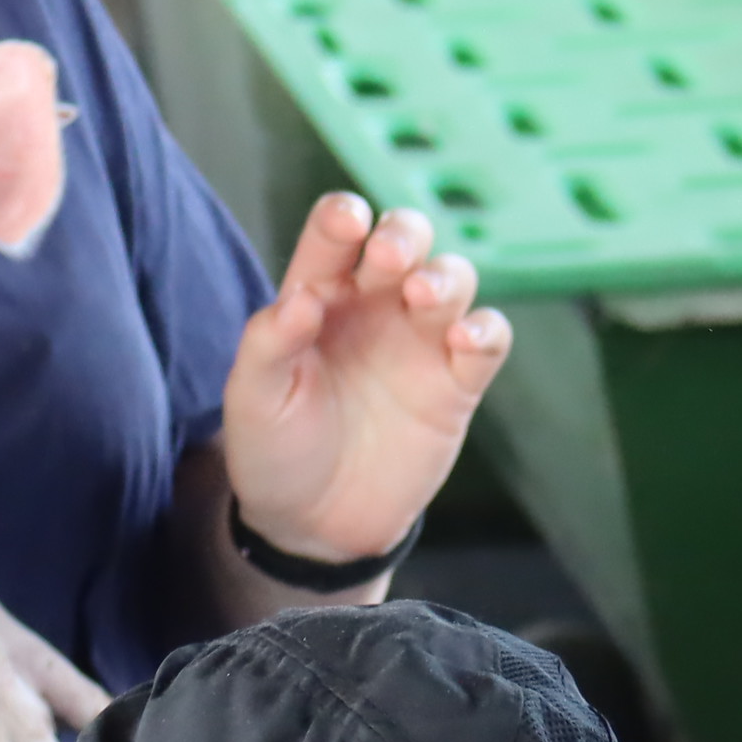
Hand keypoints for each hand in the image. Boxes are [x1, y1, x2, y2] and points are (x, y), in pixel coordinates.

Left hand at [220, 192, 510, 568]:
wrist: (313, 524)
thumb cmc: (274, 449)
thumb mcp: (252, 397)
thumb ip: (268, 342)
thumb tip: (301, 297)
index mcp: (319, 295)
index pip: (336, 234)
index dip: (345, 217)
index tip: (348, 223)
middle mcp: (374, 307)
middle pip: (406, 239)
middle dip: (405, 233)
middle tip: (391, 258)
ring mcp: (419, 343)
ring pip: (453, 279)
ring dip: (447, 276)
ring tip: (424, 297)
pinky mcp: (456, 385)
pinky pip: (489, 339)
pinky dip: (487, 330)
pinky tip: (465, 342)